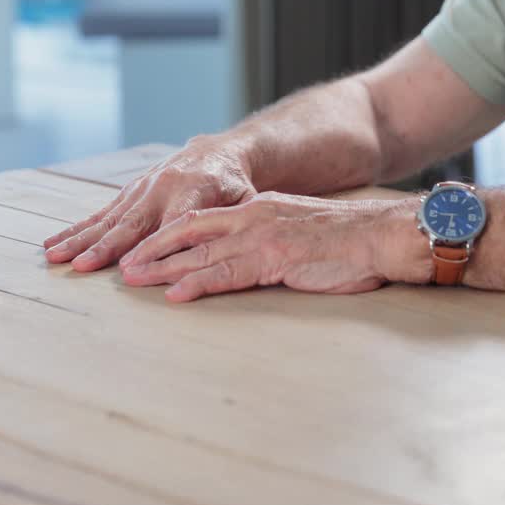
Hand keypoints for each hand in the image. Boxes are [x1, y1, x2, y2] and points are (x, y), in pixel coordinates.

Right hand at [44, 138, 256, 271]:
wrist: (216, 153)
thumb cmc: (236, 186)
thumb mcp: (246, 202)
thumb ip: (235, 222)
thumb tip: (228, 248)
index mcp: (194, 191)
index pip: (171, 225)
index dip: (150, 247)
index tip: (129, 270)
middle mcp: (161, 188)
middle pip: (130, 224)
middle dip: (104, 247)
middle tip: (81, 266)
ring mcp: (140, 190)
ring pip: (107, 219)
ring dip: (80, 239)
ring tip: (54, 255)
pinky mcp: (128, 194)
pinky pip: (99, 214)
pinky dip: (76, 229)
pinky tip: (53, 242)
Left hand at [118, 192, 429, 301]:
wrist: (383, 234)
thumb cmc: (349, 241)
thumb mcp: (299, 235)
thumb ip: (271, 246)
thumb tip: (252, 263)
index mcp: (258, 210)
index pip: (201, 221)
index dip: (167, 236)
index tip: (141, 249)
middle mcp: (253, 218)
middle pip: (190, 233)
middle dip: (152, 250)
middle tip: (121, 266)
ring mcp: (263, 236)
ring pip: (201, 254)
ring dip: (164, 268)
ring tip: (133, 279)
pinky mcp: (277, 258)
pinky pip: (229, 273)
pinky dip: (198, 284)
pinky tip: (175, 294)